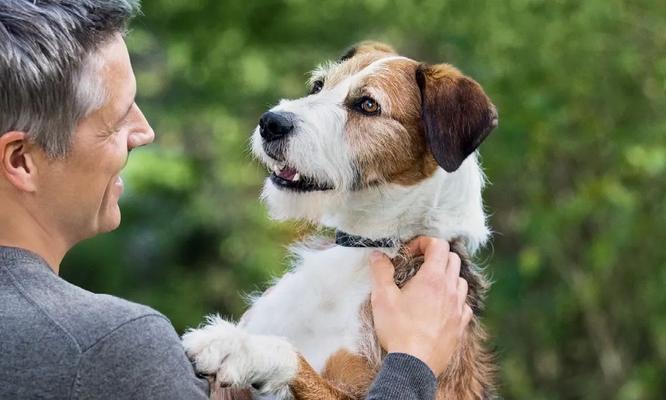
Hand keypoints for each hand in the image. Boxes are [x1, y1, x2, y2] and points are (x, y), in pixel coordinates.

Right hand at [369, 237, 472, 375]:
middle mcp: (450, 289)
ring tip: (430, 286)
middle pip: (453, 259)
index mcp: (433, 278)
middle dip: (436, 256)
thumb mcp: (382, 297)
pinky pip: (464, 304)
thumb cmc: (398, 329)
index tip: (409, 254)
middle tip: (417, 266)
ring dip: (448, 277)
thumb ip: (381, 271)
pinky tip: (441, 307)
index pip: (439, 245)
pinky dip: (454, 299)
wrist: (414, 365)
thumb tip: (378, 255)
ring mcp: (459, 308)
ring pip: (461, 281)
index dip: (423, 243)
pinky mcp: (461, 325)